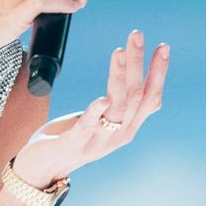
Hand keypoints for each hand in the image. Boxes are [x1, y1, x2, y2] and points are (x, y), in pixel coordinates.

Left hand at [13, 29, 169, 186]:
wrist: (43, 169)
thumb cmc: (72, 137)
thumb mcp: (102, 121)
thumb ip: (118, 105)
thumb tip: (131, 76)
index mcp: (128, 127)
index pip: (151, 97)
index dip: (159, 72)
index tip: (163, 46)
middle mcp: (119, 134)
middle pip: (137, 96)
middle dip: (138, 63)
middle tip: (136, 35)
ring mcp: (99, 141)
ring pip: (118, 106)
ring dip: (120, 77)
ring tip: (119, 51)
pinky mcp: (76, 144)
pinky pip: (90, 126)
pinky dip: (97, 112)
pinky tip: (102, 99)